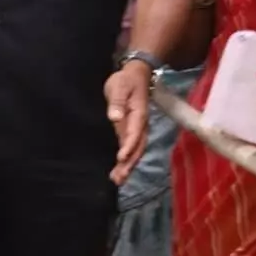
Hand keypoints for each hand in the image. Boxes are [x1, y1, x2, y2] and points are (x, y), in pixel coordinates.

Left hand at [105, 60, 151, 180]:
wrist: (136, 74)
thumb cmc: (126, 80)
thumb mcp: (119, 86)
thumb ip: (117, 102)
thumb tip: (115, 118)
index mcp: (138, 114)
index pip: (134, 133)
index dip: (128, 146)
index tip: (120, 158)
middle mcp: (140, 125)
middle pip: (137, 147)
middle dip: (129, 164)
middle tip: (119, 178)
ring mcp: (136, 129)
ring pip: (135, 151)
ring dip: (128, 166)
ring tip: (118, 180)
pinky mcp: (130, 131)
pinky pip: (130, 149)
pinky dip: (125, 161)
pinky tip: (118, 171)